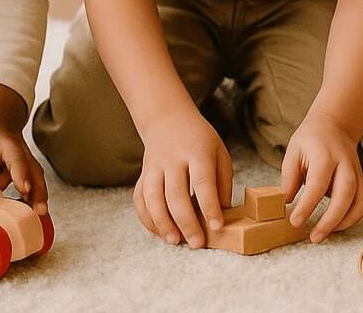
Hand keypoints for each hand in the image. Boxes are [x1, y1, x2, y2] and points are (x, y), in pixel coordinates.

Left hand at [0, 83, 48, 214]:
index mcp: (5, 142)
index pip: (15, 157)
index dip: (20, 172)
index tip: (23, 188)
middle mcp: (20, 152)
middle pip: (33, 171)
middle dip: (38, 191)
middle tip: (40, 210)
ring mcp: (24, 161)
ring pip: (35, 179)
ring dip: (38, 197)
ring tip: (40, 217)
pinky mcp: (23, 171)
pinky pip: (31, 185)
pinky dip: (33, 199)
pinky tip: (32, 213)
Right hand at [134, 108, 232, 247]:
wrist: (168, 119)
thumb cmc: (200, 141)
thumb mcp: (219, 153)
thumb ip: (221, 182)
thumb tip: (222, 213)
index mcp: (197, 152)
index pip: (203, 181)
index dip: (209, 206)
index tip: (216, 226)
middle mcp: (173, 159)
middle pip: (176, 194)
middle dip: (186, 222)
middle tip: (197, 243)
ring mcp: (154, 166)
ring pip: (153, 198)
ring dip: (163, 223)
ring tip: (174, 241)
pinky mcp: (142, 174)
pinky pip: (139, 199)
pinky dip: (147, 218)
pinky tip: (158, 231)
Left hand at [281, 108, 362, 241]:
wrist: (335, 124)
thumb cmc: (310, 139)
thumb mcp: (293, 151)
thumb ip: (289, 176)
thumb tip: (285, 202)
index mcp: (325, 155)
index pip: (318, 184)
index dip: (307, 205)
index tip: (295, 222)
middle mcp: (345, 164)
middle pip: (345, 195)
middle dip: (331, 220)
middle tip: (313, 237)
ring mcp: (357, 172)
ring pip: (359, 201)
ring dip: (344, 222)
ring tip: (323, 234)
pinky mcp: (361, 180)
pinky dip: (352, 218)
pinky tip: (336, 225)